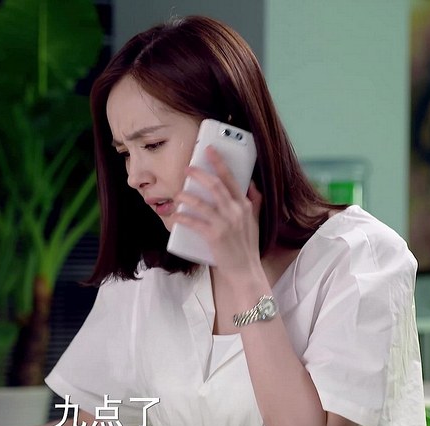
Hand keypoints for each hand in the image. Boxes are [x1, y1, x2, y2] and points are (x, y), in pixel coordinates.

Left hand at [172, 146, 262, 273]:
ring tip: (178, 193)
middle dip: (199, 174)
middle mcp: (236, 211)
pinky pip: (194, 223)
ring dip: (187, 196)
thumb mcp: (255, 220)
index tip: (209, 150)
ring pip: (202, 203)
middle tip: (187, 168)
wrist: (245, 270)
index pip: (231, 178)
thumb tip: (250, 184)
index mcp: (244, 205)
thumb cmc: (247, 246)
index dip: (219, 163)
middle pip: (215, 186)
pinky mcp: (214, 236)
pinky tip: (175, 215)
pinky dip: (182, 217)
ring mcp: (225, 224)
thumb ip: (254, 201)